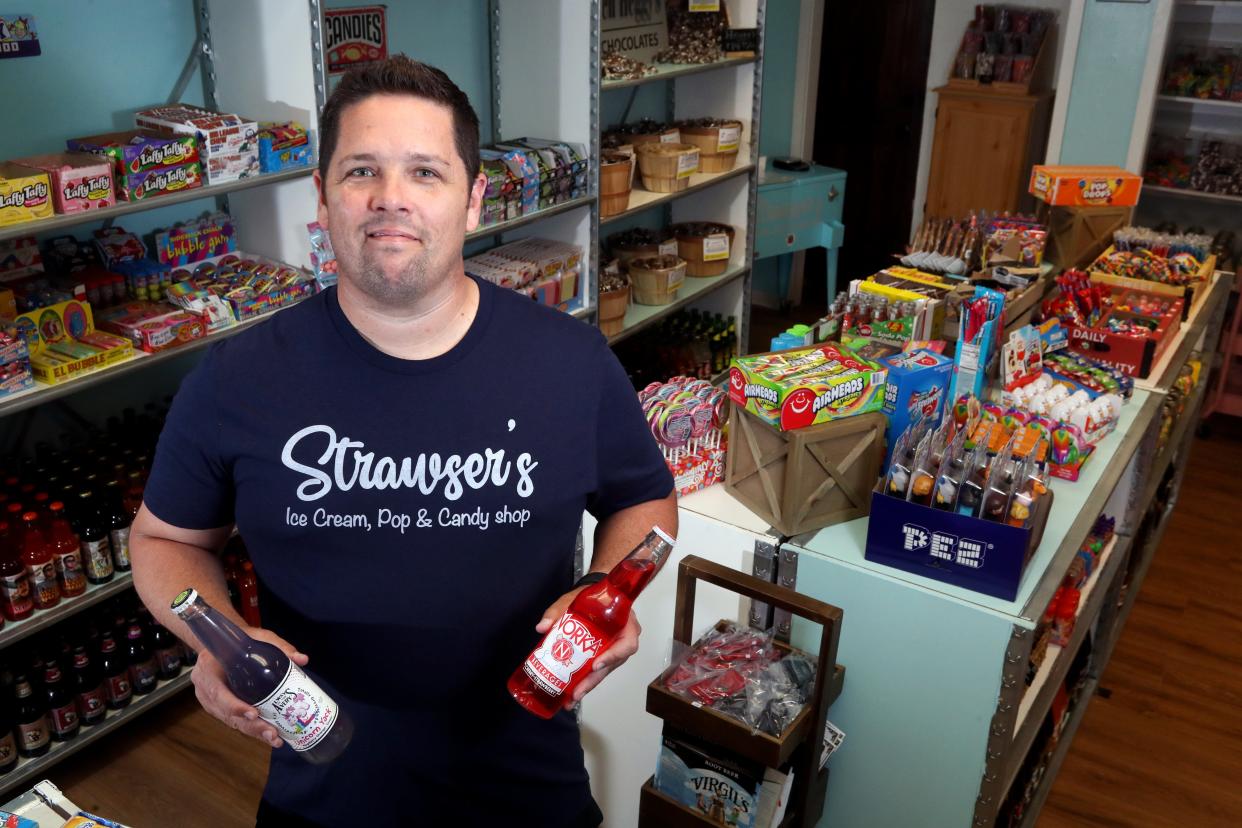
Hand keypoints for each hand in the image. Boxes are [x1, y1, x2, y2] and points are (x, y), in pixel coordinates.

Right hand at [190, 627, 308, 749]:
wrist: (226, 645)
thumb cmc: (242, 640)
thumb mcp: (259, 638)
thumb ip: (280, 647)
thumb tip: (303, 659)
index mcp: (208, 670)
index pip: (217, 693)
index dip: (234, 706)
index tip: (254, 713)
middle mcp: (205, 689)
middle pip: (226, 713)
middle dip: (251, 726)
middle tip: (272, 733)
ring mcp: (210, 701)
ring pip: (231, 721)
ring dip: (253, 732)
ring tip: (274, 739)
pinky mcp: (219, 708)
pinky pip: (234, 721)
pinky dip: (251, 729)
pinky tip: (269, 735)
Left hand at [535, 590, 641, 709]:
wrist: (593, 596)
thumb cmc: (590, 597)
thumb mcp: (573, 599)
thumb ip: (557, 611)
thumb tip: (542, 627)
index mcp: (625, 623)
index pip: (627, 643)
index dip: (613, 656)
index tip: (596, 664)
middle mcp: (622, 640)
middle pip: (612, 665)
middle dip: (593, 681)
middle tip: (576, 693)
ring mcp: (614, 650)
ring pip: (603, 672)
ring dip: (587, 686)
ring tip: (570, 700)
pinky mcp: (603, 656)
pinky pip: (596, 671)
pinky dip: (584, 681)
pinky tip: (570, 693)